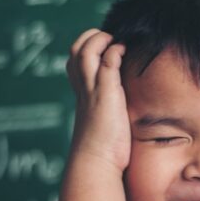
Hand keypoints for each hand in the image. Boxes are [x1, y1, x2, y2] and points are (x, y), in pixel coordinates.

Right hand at [66, 28, 129, 172]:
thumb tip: (124, 106)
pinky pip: (107, 61)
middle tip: (110, 39)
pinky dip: (114, 50)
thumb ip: (111, 106)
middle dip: (90, 37)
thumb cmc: (106, 149)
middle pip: (75, 49)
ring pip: (85, 50)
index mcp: (83, 93)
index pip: (76, 60)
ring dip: (100, 39)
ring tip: (116, 41)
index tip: (107, 48)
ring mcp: (92, 89)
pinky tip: (124, 50)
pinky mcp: (105, 93)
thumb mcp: (107, 121)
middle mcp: (83, 88)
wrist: (97, 163)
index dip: (88, 48)